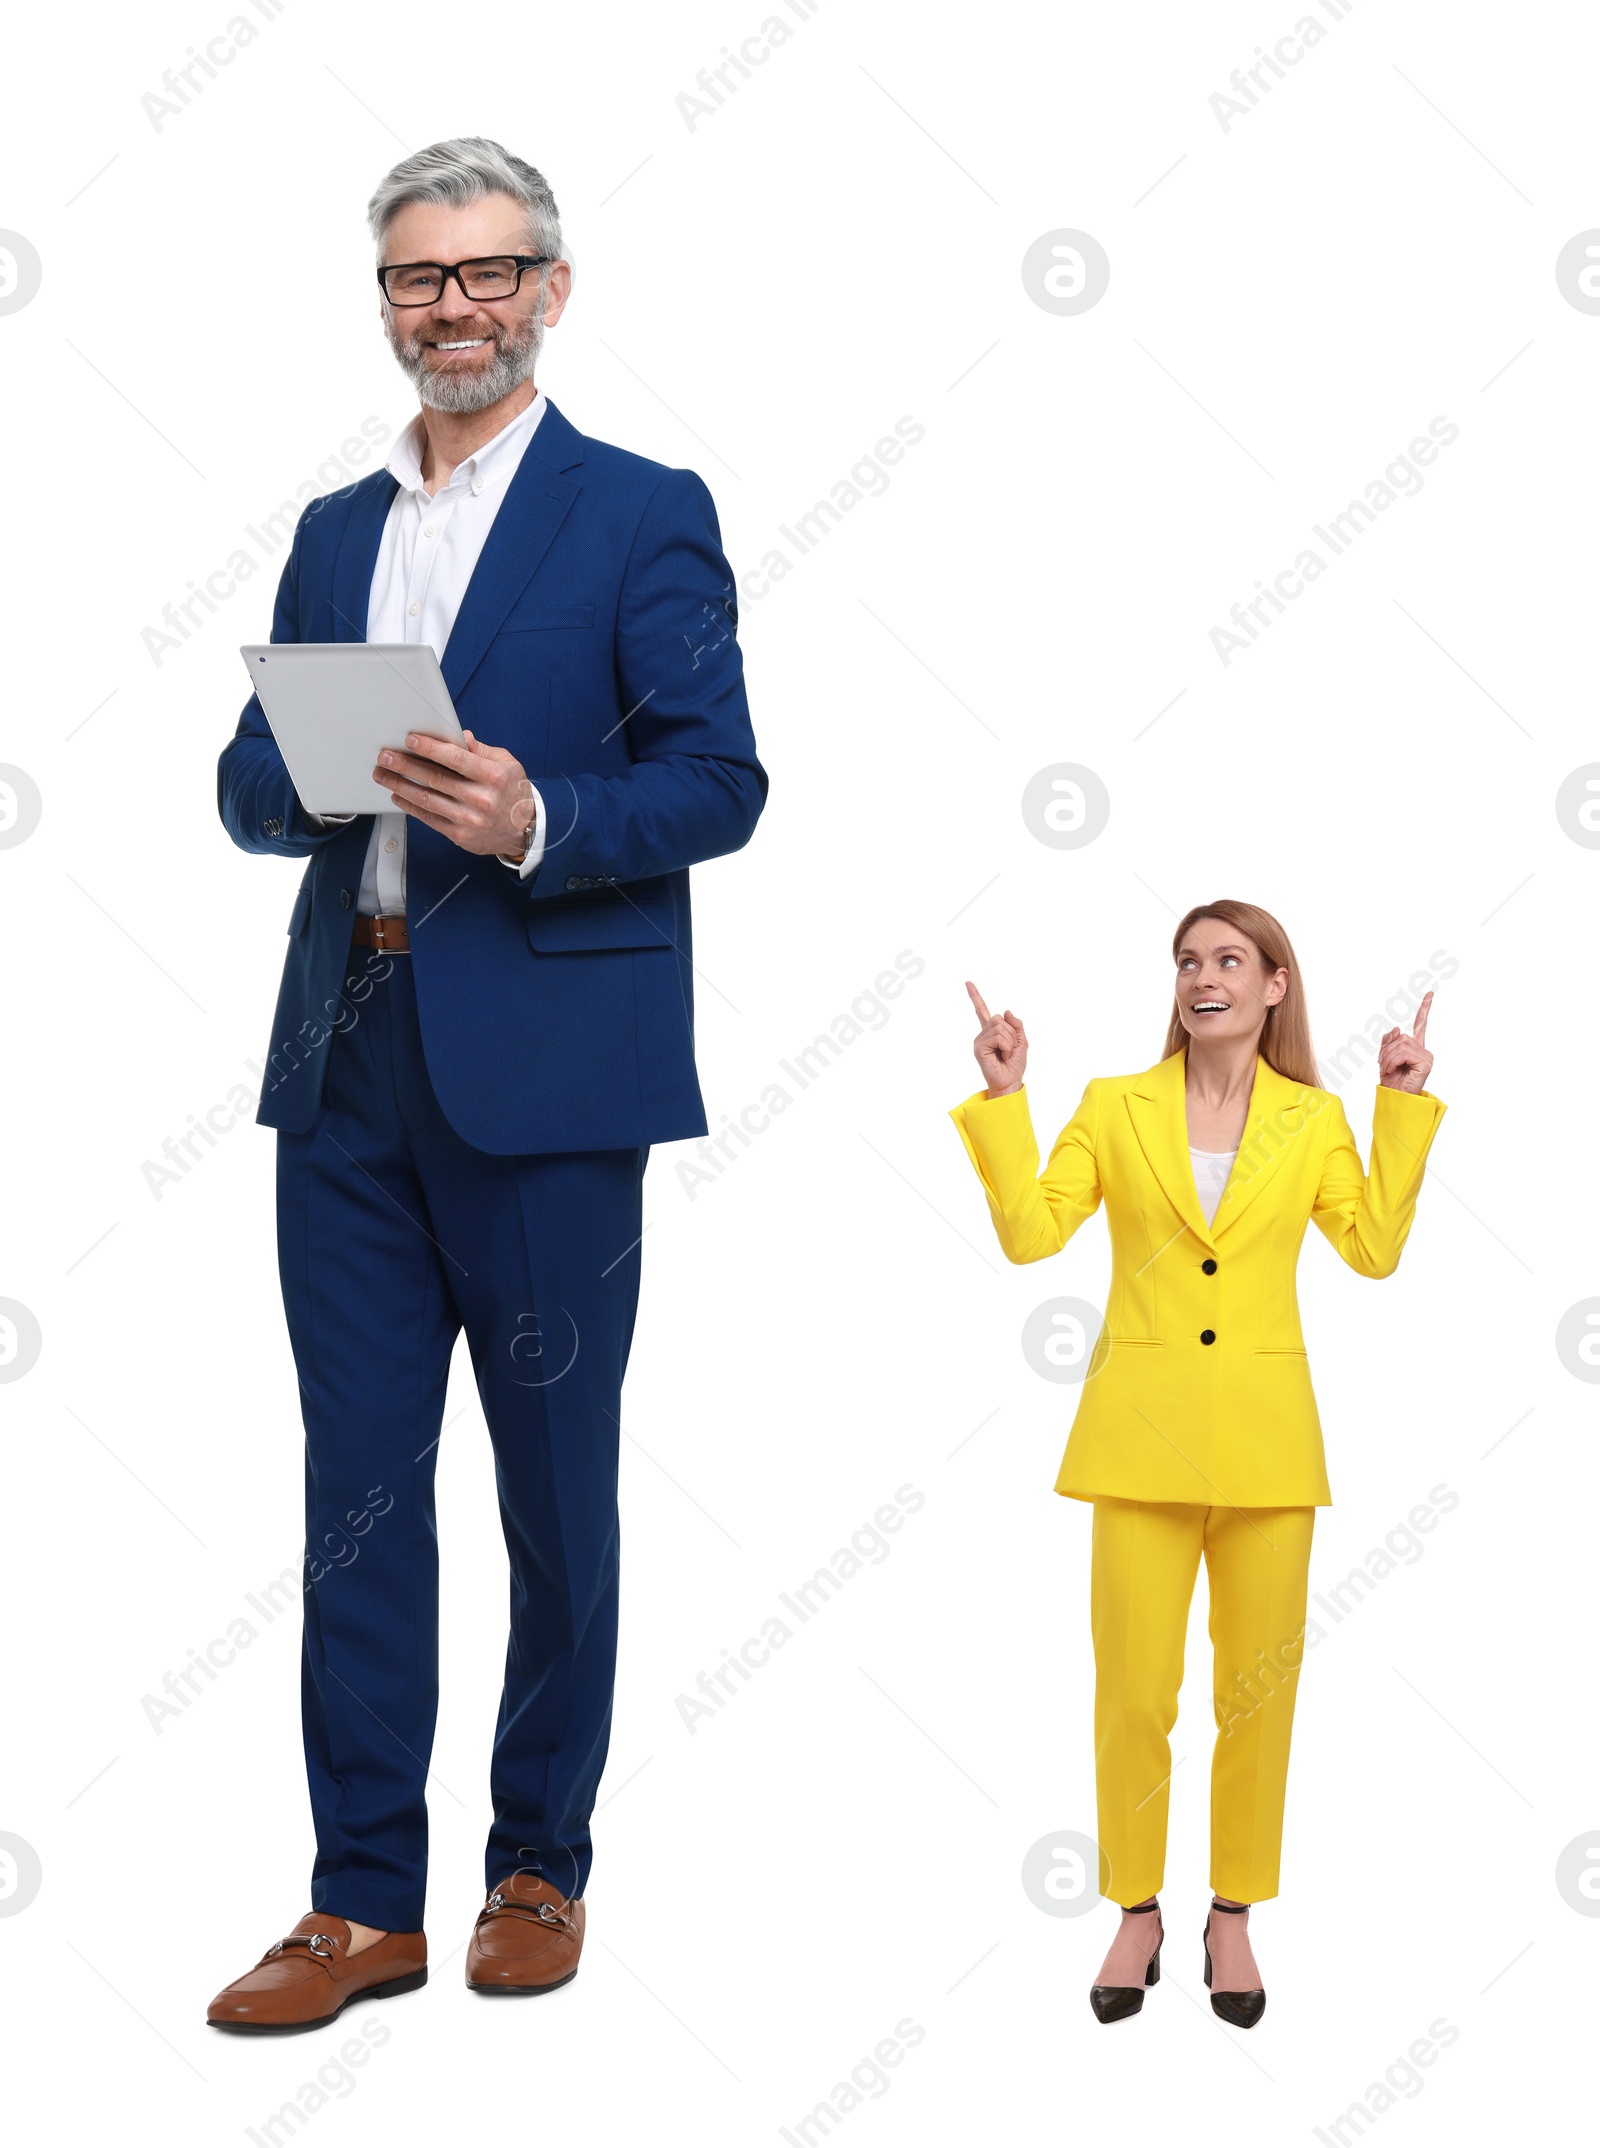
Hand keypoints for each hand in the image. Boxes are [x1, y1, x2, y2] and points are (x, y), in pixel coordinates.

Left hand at [374, 730, 536, 857]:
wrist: (525, 830)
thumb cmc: (514, 793)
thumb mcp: (507, 764)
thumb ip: (481, 750)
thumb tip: (459, 736)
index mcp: (493, 777)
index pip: (456, 758)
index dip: (430, 748)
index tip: (410, 740)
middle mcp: (480, 798)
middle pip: (434, 778)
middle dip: (405, 765)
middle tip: (385, 756)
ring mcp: (468, 819)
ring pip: (426, 799)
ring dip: (400, 785)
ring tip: (383, 774)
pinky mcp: (460, 835)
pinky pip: (428, 818)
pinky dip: (410, 806)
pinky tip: (398, 795)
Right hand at [966, 981, 1027, 1097]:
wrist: (1011, 1081)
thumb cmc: (1014, 1064)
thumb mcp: (1022, 1041)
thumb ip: (1016, 1025)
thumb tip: (1006, 1011)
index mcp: (991, 1031)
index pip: (982, 1011)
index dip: (975, 996)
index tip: (967, 983)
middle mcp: (983, 1034)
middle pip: (1000, 1018)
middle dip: (1011, 1033)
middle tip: (1009, 1049)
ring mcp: (979, 1040)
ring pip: (1000, 1027)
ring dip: (1010, 1041)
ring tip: (1005, 1054)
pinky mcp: (978, 1047)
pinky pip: (998, 1036)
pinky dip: (1006, 1046)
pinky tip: (1002, 1056)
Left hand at [1378, 990, 1433, 1092]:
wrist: (1395, 1097)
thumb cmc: (1391, 1080)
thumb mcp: (1385, 1056)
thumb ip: (1389, 1041)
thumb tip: (1397, 1029)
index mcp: (1414, 1047)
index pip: (1420, 1024)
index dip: (1424, 1009)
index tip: (1430, 993)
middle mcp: (1423, 1049)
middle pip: (1401, 1037)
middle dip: (1387, 1050)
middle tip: (1383, 1064)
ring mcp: (1426, 1056)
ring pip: (1401, 1045)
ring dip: (1388, 1057)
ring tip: (1387, 1069)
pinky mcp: (1425, 1062)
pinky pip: (1403, 1053)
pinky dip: (1392, 1061)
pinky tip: (1392, 1070)